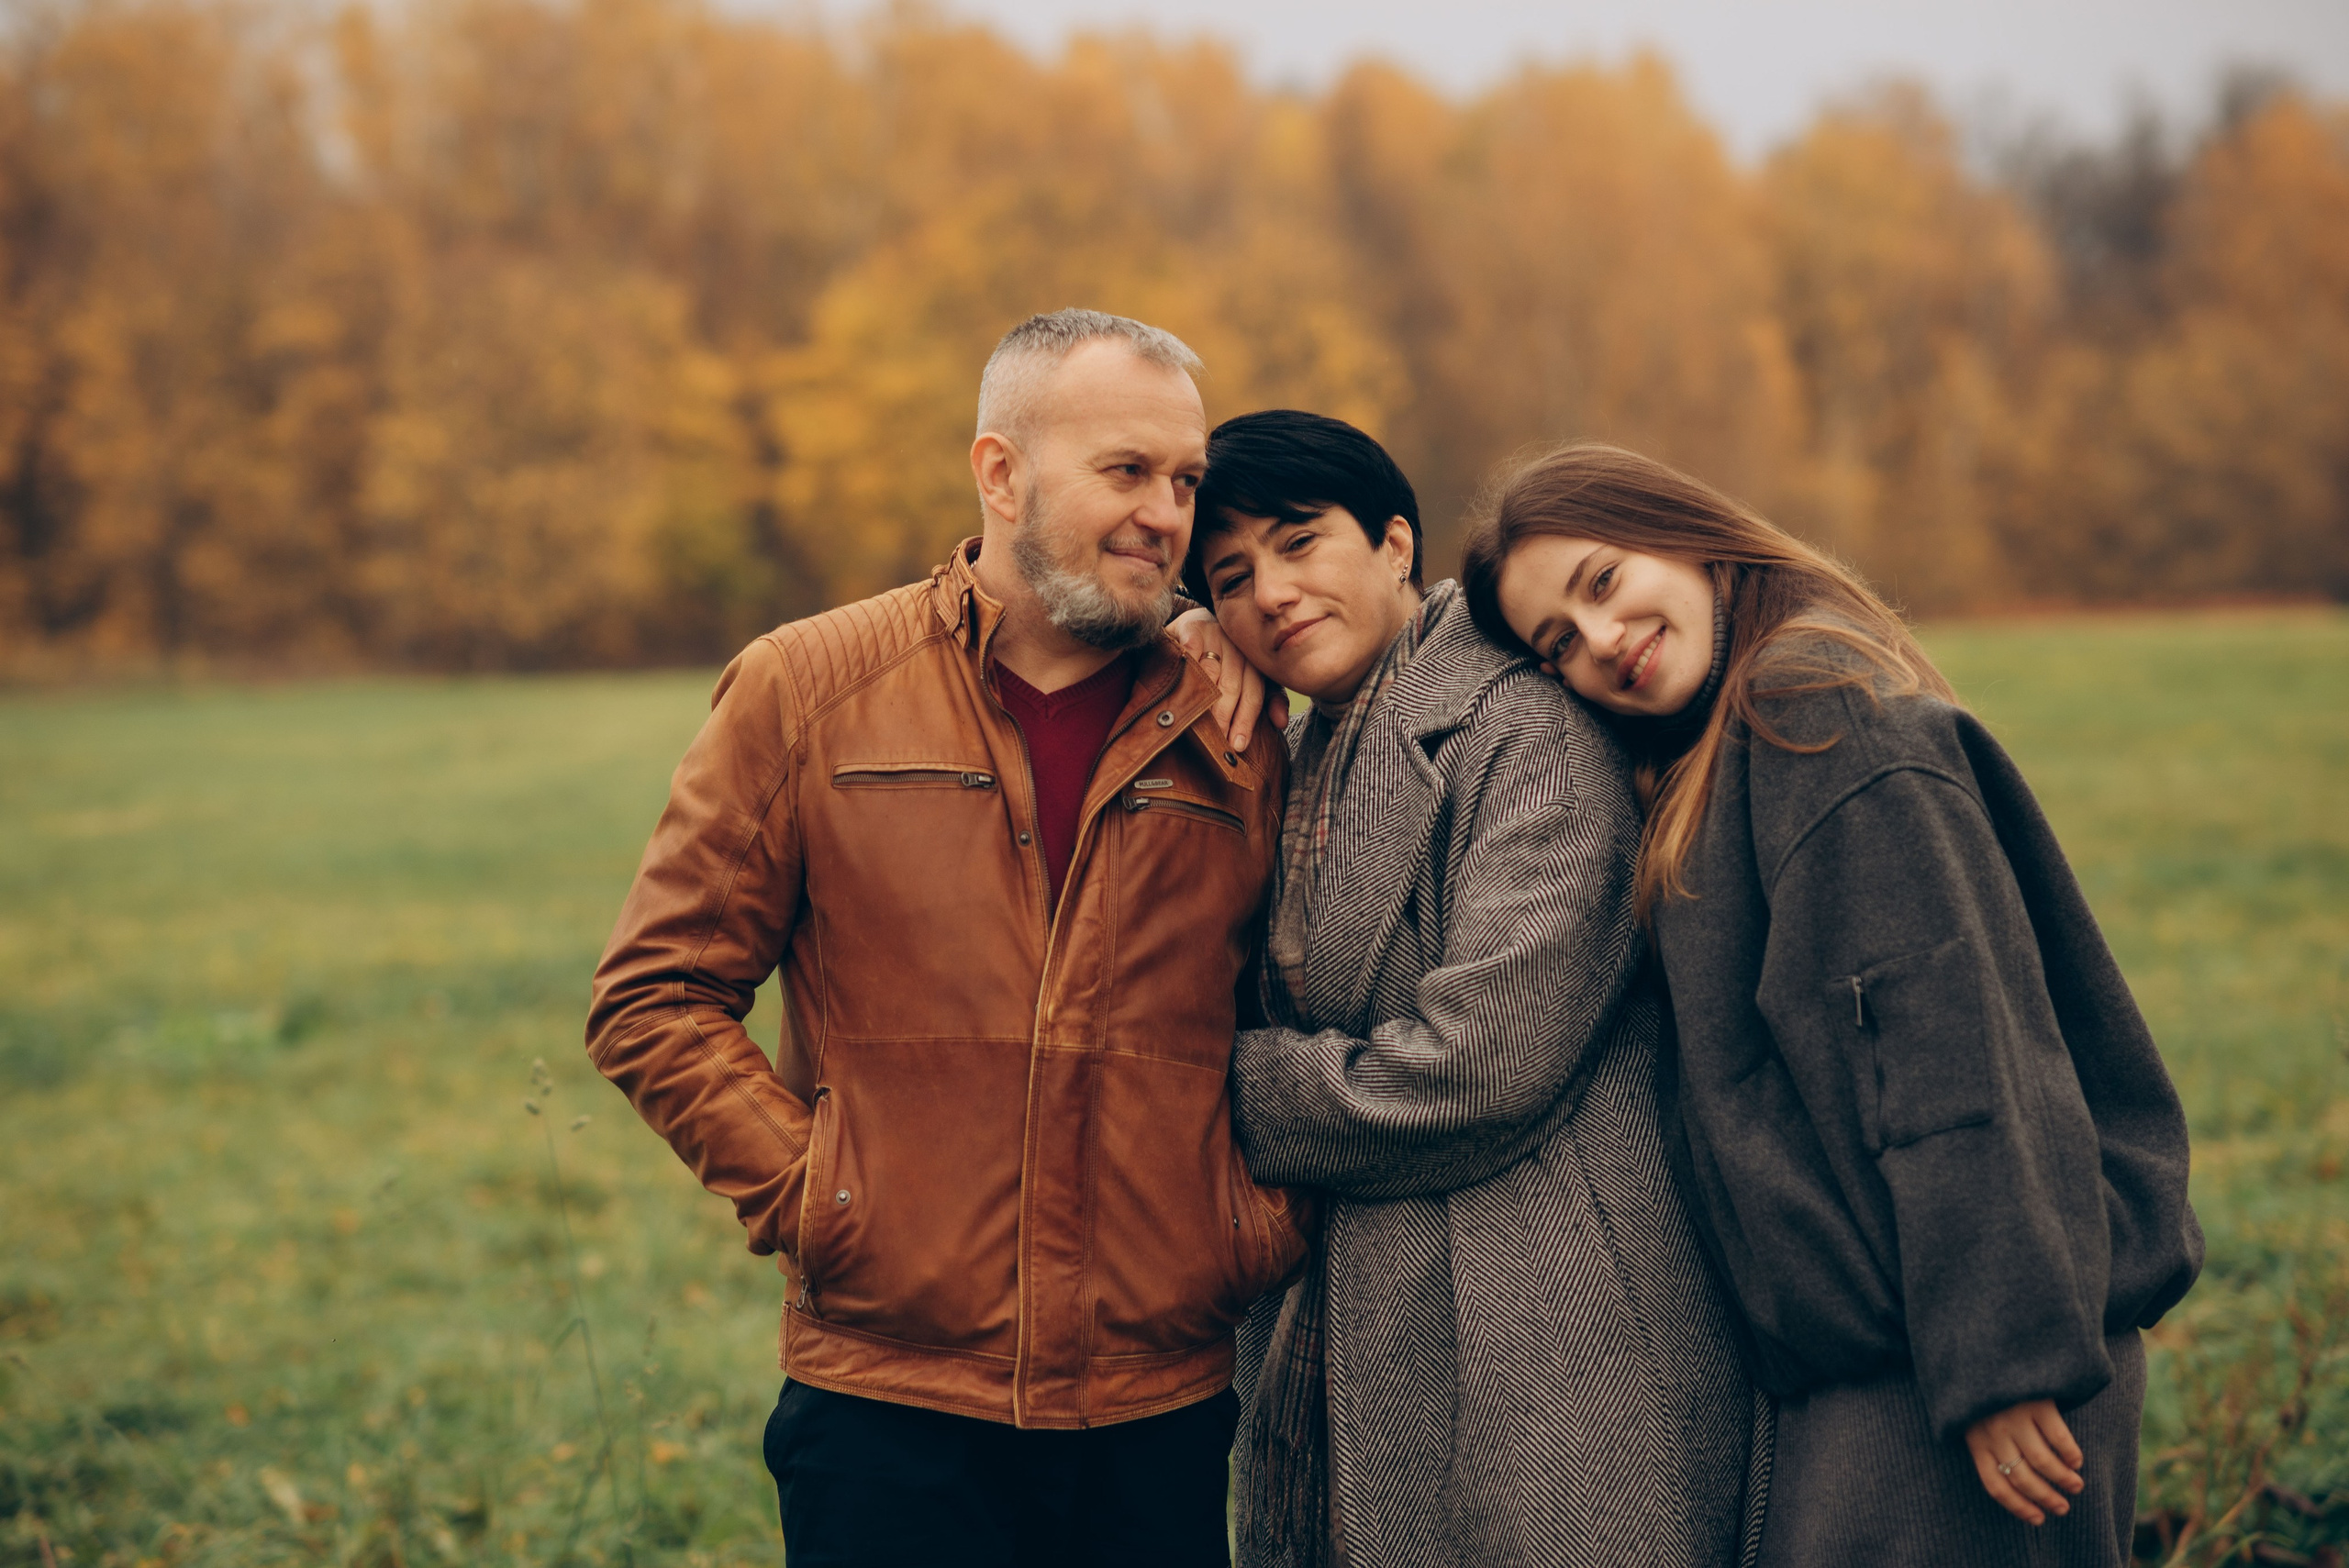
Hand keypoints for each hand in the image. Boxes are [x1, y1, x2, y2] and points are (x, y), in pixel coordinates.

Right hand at [1170, 607, 1286, 751]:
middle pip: (1232, 686)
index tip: (1237, 745)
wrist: (1195, 625)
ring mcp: (1216, 635)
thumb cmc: (1223, 660)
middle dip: (1224, 717)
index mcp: (1254, 661)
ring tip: (1196, 725)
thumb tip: (1281, 723)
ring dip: (1204, 699)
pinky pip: (1191, 651)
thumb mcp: (1248, 678)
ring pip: (1211, 673)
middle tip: (1214, 741)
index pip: (1253, 694)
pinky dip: (1188, 669)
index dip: (1245, 721)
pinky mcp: (1192, 627)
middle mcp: (1238, 647)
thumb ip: (1268, 699)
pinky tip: (1182, 690)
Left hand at [1964, 1399, 2083, 1525]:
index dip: (2018, 1506)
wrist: (1985, 1345)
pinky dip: (2070, 1453)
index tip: (2038, 1519)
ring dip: (2063, 1479)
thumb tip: (2018, 1483)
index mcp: (1974, 1440)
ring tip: (2076, 1486)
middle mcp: (1993, 1432)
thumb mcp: (1973, 1418)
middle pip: (2022, 1478)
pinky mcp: (2036, 1402)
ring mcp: (2015, 1417)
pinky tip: (2076, 1460)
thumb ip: (1987, 1444)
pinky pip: (2058, 1437)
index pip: (1995, 1485)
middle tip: (2062, 1508)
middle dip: (2046, 1498)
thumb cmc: (1982, 1390)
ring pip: (2043, 1462)